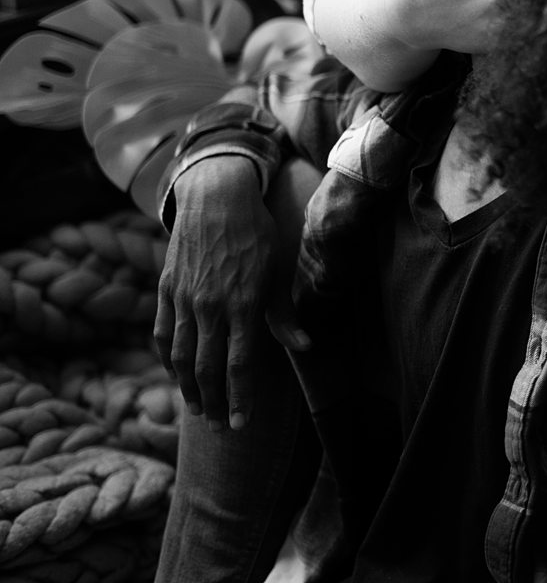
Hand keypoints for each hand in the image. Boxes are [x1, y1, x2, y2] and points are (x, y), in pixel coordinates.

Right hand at [154, 157, 286, 429]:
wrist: (216, 198)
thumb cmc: (256, 235)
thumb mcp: (277, 272)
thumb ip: (284, 315)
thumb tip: (305, 347)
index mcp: (242, 304)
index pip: (240, 364)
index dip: (242, 396)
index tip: (243, 423)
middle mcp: (209, 307)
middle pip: (207, 368)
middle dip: (215, 403)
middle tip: (222, 427)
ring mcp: (183, 300)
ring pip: (179, 357)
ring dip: (189, 389)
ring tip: (200, 410)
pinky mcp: (166, 290)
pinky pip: (161, 334)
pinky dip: (167, 360)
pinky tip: (176, 376)